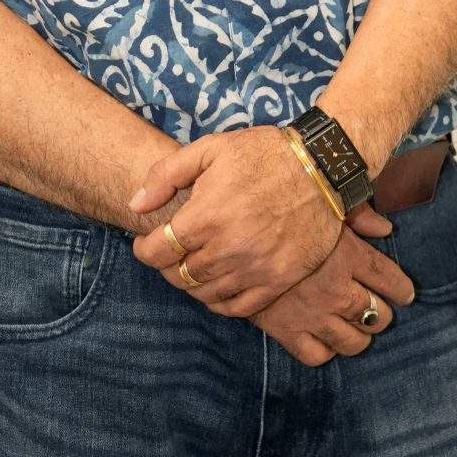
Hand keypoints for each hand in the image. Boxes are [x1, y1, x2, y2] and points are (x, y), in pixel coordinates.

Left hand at [128, 126, 342, 316]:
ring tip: (192, 267)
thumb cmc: (263, 154)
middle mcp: (229, 248)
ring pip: (206, 294)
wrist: (322, 167)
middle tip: (168, 255)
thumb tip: (135, 204)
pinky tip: (217, 286)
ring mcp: (255, 268)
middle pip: (180, 276)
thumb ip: (166, 175)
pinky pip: (238, 307)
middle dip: (167, 267)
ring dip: (191, 284)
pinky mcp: (278, 281)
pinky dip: (220, 302)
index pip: (159, 252)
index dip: (144, 251)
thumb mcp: (210, 149)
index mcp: (208, 215)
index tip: (145, 244)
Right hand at [253, 207, 415, 365]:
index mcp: (347, 255)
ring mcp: (312, 314)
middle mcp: (336, 289)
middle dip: (383, 313)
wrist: (231, 231)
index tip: (405, 293)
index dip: (402, 289)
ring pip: (354, 341)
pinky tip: (325, 337)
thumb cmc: (279, 211)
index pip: (390, 280)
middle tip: (378, 308)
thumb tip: (385, 227)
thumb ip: (358, 213)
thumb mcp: (323, 203)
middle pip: (377, 314)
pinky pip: (317, 354)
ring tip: (358, 327)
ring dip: (361, 336)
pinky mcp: (286, 331)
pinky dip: (326, 350)